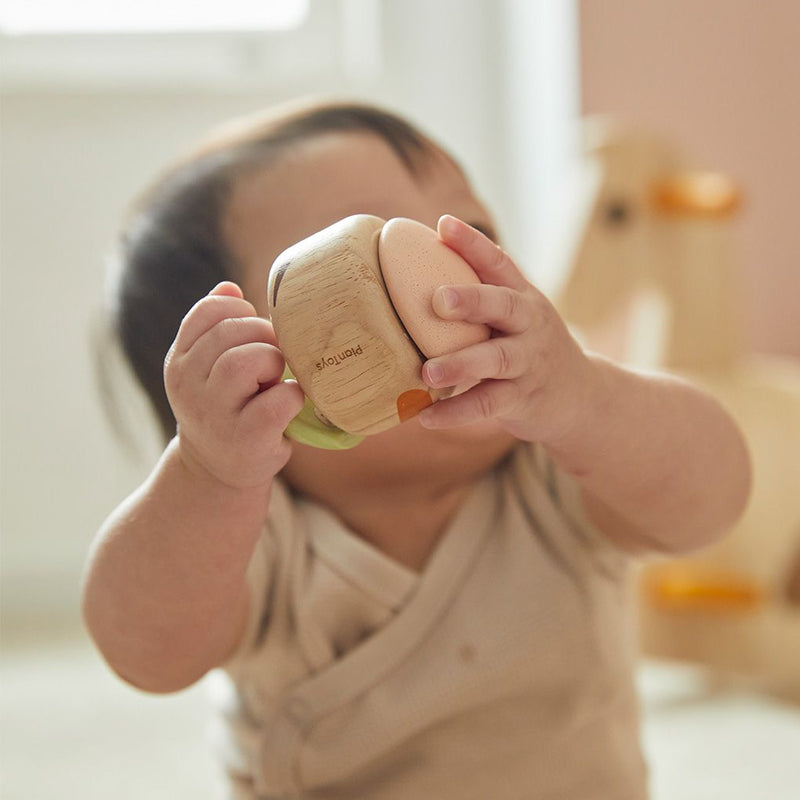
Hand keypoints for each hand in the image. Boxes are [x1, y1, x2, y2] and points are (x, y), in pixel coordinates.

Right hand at [164, 282, 304, 487]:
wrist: (217, 473)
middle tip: (272, 358)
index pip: (208, 312)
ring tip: (275, 378)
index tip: (252, 332)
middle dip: (263, 336)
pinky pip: (278, 399)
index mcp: (179, 362)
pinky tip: (289, 402)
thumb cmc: (225, 410)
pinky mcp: (246, 437)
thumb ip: (215, 328)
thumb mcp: (208, 369)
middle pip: (231, 332)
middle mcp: (188, 385)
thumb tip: (230, 287)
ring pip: (245, 361)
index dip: (241, 312)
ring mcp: (214, 413)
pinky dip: (292, 395)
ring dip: (273, 362)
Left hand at [418, 216, 592, 444]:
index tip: (443, 225)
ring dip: (461, 363)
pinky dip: (456, 412)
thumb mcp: (516, 317)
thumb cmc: (529, 349)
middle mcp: (529, 325)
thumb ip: (480, 297)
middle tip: (438, 300)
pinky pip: (488, 404)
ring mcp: (529, 362)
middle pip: (503, 305)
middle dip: (472, 300)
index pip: (499, 263)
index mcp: (523, 297)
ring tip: (427, 372)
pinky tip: (427, 417)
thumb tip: (415, 274)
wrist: (581, 398)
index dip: (472, 244)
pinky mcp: (524, 398)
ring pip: (497, 359)